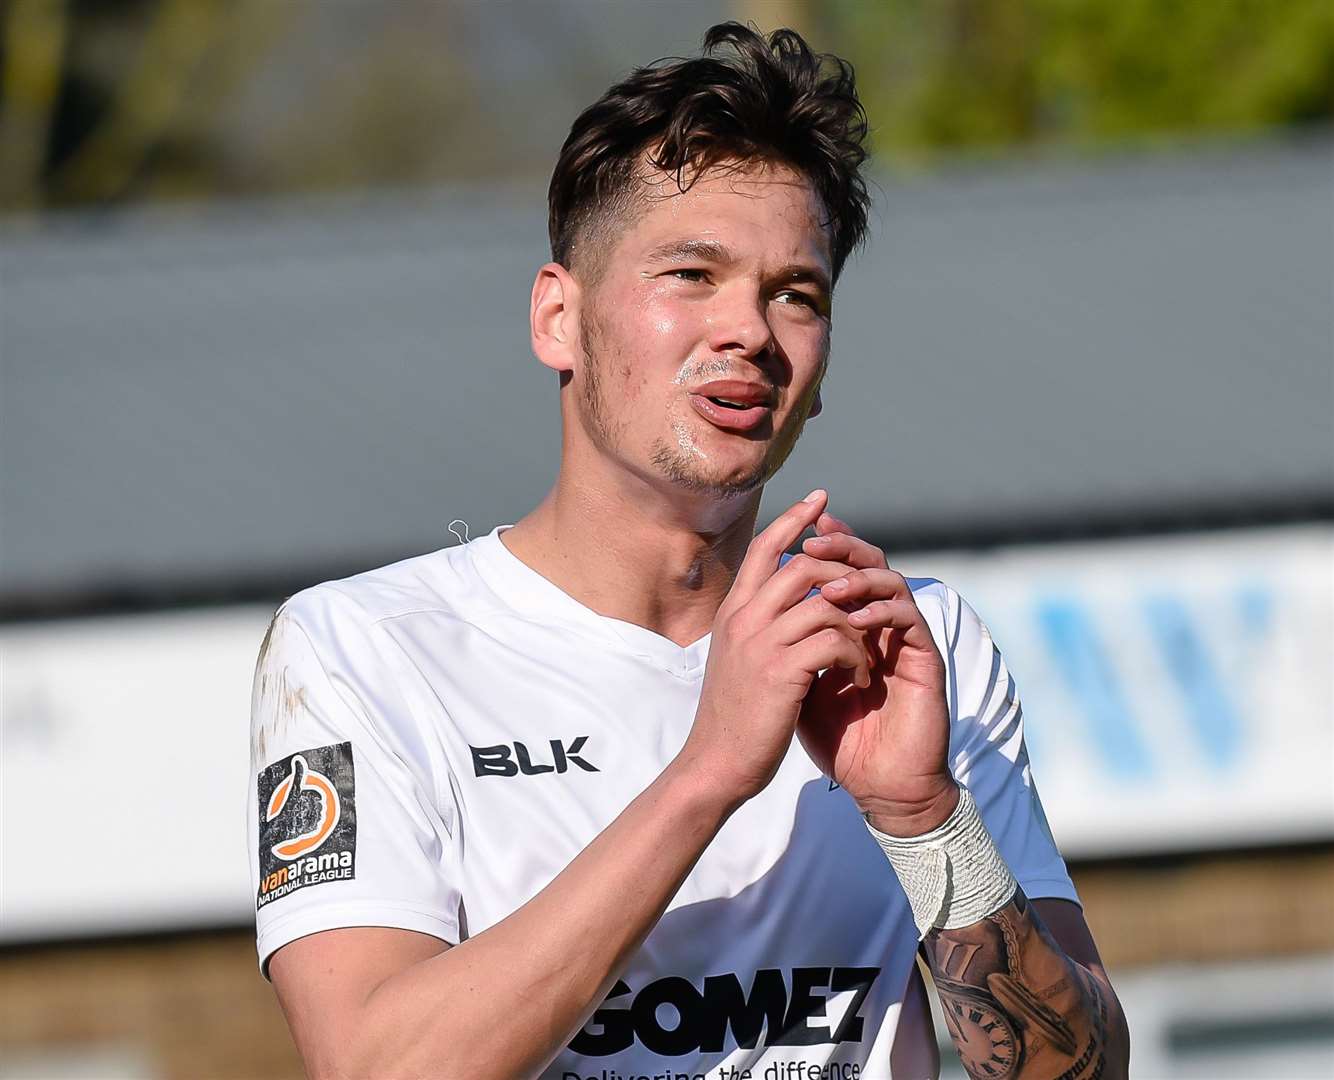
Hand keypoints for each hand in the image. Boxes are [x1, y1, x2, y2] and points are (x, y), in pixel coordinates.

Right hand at [679, 491, 873, 804]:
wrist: (716, 764)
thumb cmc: (733, 717)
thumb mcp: (738, 659)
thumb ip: (758, 626)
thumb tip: (784, 602)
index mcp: (733, 613)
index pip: (763, 548)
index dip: (793, 519)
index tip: (820, 499)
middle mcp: (743, 619)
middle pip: (800, 564)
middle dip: (842, 570)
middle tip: (868, 589)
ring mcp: (761, 643)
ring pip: (824, 600)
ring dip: (856, 621)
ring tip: (866, 650)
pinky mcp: (783, 671)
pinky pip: (836, 640)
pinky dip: (856, 655)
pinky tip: (860, 677)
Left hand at [796, 510, 958, 835]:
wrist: (878, 785)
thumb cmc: (839, 740)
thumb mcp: (798, 687)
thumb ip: (783, 649)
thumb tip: (746, 613)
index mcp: (852, 626)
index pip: (839, 570)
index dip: (821, 546)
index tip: (795, 531)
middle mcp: (881, 626)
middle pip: (869, 563)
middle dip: (841, 548)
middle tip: (814, 543)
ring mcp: (905, 641)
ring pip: (892, 584)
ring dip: (860, 578)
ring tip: (830, 589)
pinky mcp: (925, 661)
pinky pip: (910, 621)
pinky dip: (882, 613)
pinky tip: (856, 619)